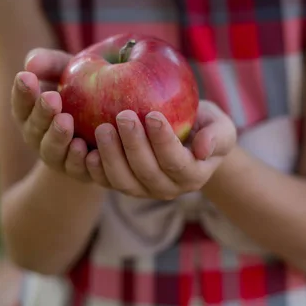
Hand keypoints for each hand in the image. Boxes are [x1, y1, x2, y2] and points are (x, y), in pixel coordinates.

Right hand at [11, 48, 91, 181]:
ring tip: (66, 122)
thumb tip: (30, 63)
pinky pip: (77, 169)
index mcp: (30, 113)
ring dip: (57, 138)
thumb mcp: (68, 70)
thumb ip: (50, 63)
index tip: (26, 76)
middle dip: (41, 113)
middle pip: (34, 128)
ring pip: (52, 151)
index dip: (22, 92)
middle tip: (52, 98)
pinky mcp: (80, 171)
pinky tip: (85, 148)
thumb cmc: (82, 87)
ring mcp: (58, 156)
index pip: (21, 103)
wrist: (109, 118)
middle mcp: (39, 137)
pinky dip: (79, 160)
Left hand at [85, 100, 236, 198]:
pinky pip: (106, 181)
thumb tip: (203, 149)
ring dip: (111, 156)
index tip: (154, 115)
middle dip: (134, 145)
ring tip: (102, 128)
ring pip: (124, 181)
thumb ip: (217, 135)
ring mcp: (143, 190)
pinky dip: (94, 168)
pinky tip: (86, 147)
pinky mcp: (123, 185)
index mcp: (193, 175)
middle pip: (147, 173)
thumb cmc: (203, 126)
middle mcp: (167, 189)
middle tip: (123, 115)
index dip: (164, 142)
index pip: (177, 163)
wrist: (186, 137)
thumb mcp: (220, 126)